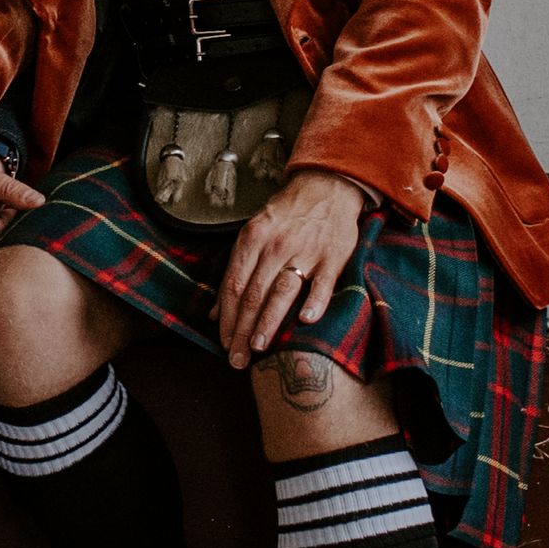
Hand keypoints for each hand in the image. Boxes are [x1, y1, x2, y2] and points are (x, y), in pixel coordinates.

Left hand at [214, 169, 365, 370]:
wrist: (326, 188)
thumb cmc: (286, 217)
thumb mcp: (253, 234)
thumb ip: (235, 272)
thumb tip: (215, 313)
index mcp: (252, 240)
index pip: (233, 286)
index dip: (227, 318)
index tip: (223, 343)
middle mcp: (275, 246)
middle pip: (253, 294)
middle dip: (242, 330)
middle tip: (236, 359)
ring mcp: (305, 251)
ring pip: (281, 291)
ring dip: (268, 321)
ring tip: (258, 348)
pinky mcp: (332, 257)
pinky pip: (322, 284)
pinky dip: (314, 302)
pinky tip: (305, 321)